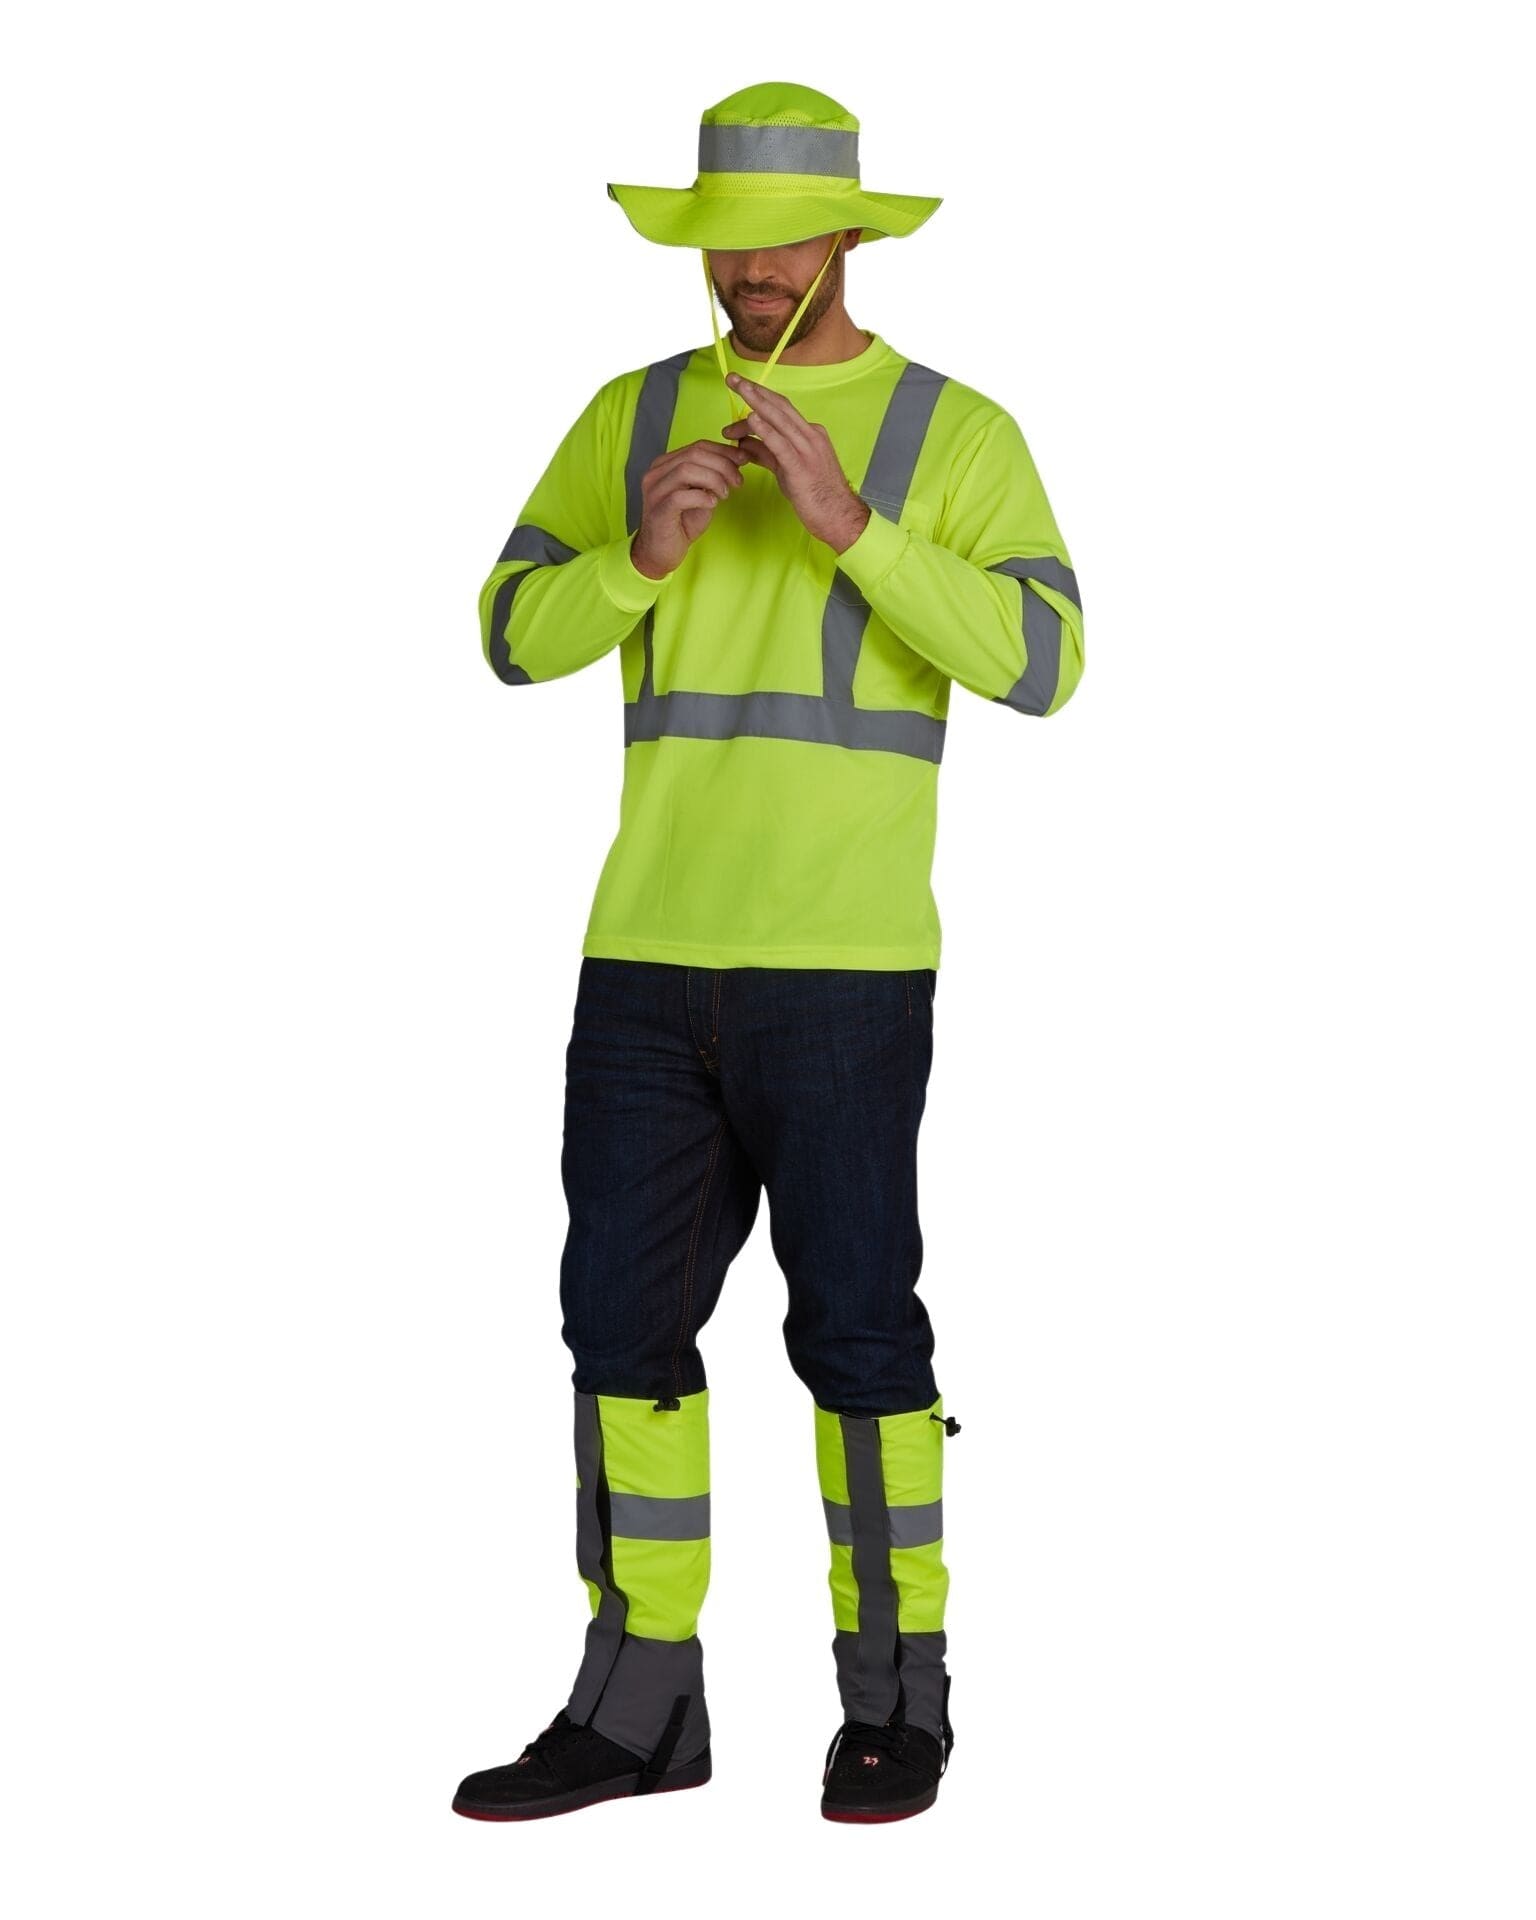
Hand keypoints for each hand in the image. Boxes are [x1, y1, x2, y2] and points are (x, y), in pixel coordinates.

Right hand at [631, 437, 749, 577]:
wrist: (661, 552)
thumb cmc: (681, 523)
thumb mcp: (701, 494)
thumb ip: (712, 477)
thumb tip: (736, 460)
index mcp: (666, 464)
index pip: (698, 446)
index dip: (724, 451)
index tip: (743, 459)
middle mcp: (656, 473)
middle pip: (694, 454)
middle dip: (723, 465)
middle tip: (738, 481)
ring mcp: (655, 490)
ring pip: (687, 470)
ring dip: (713, 480)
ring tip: (725, 494)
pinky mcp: (658, 509)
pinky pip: (681, 496)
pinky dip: (702, 497)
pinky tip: (712, 504)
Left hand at [722, 374, 870, 553]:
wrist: (838, 516)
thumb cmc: (815, 496)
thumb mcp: (786, 469)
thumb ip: (766, 453)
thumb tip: (744, 443)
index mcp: (810, 434)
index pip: (780, 410)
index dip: (759, 397)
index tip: (741, 388)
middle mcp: (810, 436)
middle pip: (779, 406)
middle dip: (754, 390)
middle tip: (732, 378)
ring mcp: (807, 449)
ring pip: (779, 419)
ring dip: (756, 402)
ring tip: (738, 388)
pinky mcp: (800, 466)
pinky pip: (780, 444)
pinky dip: (765, 429)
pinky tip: (751, 419)